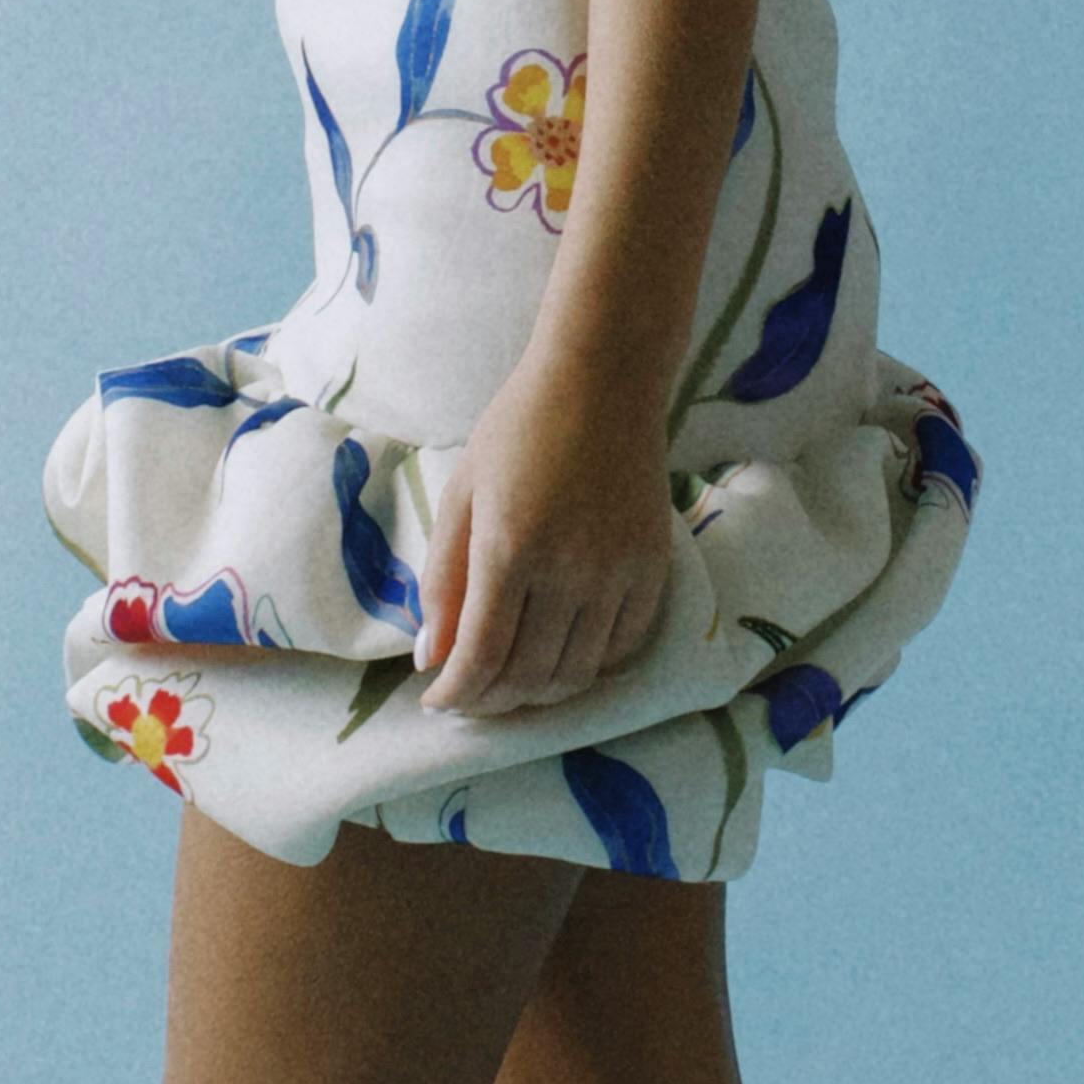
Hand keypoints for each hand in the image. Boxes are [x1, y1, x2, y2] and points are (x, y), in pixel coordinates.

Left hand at [415, 345, 678, 721]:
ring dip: (537, 693)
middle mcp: (569, 570)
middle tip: (469, 697)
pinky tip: (561, 656)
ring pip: (577, 673)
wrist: (604, 380)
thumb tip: (430, 656)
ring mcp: (618, 573)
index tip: (436, 702)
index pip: (481, 658)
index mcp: (510, 549)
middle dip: (490, 701)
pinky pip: (622, 646)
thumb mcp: (462, 495)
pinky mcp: (653, 568)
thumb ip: (443, 580)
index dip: (455, 694)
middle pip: (528, 676)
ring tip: (511, 685)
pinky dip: (588, 666)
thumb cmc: (520, 428)